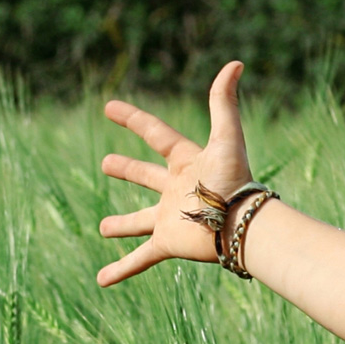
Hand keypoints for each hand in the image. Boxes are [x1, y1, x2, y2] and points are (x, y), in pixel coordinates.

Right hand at [95, 61, 251, 286]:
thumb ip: (225, 101)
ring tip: (103, 229)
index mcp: (187, 162)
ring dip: (122, 226)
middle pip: (146, 177)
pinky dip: (122, 270)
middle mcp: (177, 190)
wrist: (242, 225)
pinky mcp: (168, 243)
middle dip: (127, 171)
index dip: (133, 119)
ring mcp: (170, 218)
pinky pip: (140, 260)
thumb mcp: (227, 137)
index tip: (108, 107)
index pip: (156, 134)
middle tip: (106, 164)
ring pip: (140, 221)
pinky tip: (102, 280)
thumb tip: (235, 63)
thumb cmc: (236, 181)